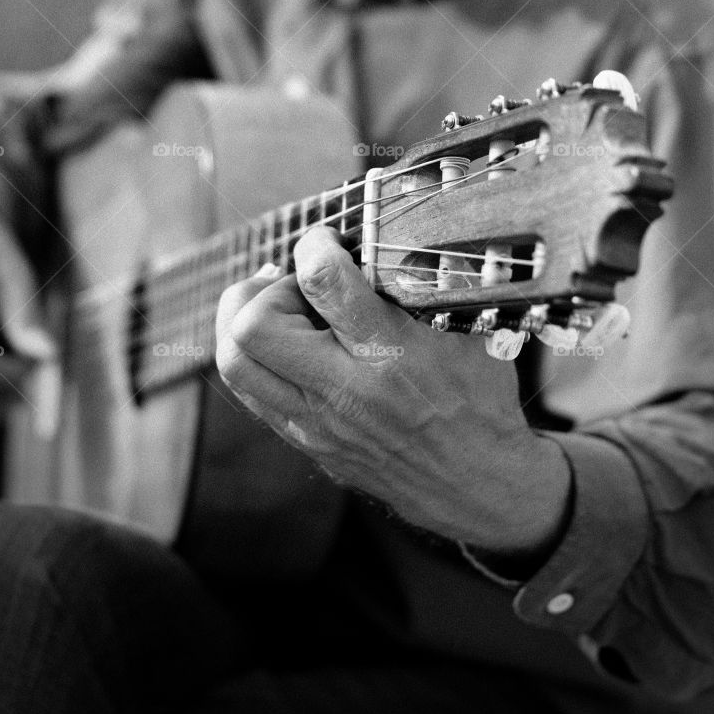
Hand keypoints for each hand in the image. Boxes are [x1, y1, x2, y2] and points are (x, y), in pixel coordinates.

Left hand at [216, 226, 570, 553]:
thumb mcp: (471, 326)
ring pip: (235, 362)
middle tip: (301, 284)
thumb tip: (394, 229)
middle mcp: (345, 391)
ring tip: (280, 305)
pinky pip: (250, 392)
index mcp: (392, 354)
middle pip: (254, 327)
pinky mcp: (306, 442)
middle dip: (270, 287)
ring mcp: (318, 423)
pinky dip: (255, 354)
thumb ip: (433, 276)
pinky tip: (286, 340)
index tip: (328, 240)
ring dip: (245, 319)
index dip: (315, 243)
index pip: (322, 282)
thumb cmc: (478, 398)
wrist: (477, 484)